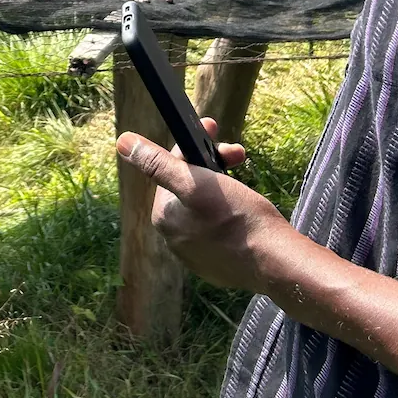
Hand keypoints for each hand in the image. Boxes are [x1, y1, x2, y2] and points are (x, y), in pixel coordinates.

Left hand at [116, 128, 288, 293]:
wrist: (275, 262)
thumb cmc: (238, 217)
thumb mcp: (197, 182)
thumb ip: (157, 163)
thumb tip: (123, 142)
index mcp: (164, 217)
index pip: (173, 170)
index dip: (195, 149)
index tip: (215, 131)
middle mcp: (173, 240)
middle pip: (189, 189)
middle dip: (213, 168)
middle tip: (239, 155)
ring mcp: (197, 256)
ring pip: (205, 209)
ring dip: (223, 190)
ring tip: (246, 187)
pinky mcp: (218, 266)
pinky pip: (219, 231)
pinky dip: (231, 215)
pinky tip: (246, 212)